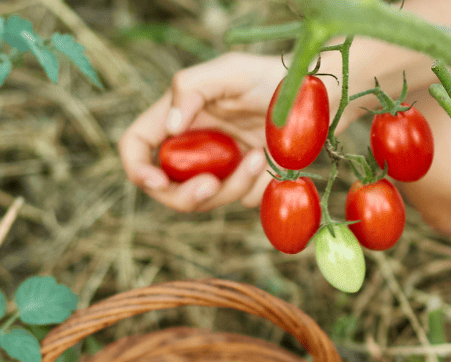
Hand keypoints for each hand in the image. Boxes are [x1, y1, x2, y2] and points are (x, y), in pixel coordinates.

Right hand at [118, 52, 287, 211]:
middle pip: (168, 190)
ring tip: (260, 156)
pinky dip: (256, 186)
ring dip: (233, 184)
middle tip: (212, 184)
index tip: (156, 182)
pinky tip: (271, 162)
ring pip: (209, 199)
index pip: (137, 146)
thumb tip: (170, 127)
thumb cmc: (269, 77)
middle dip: (188, 195)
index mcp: (178, 118)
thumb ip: (192, 88)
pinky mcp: (247, 183)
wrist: (311, 99)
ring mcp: (220, 170)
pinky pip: (242, 200)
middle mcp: (193, 148)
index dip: (137, 168)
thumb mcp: (231, 70)